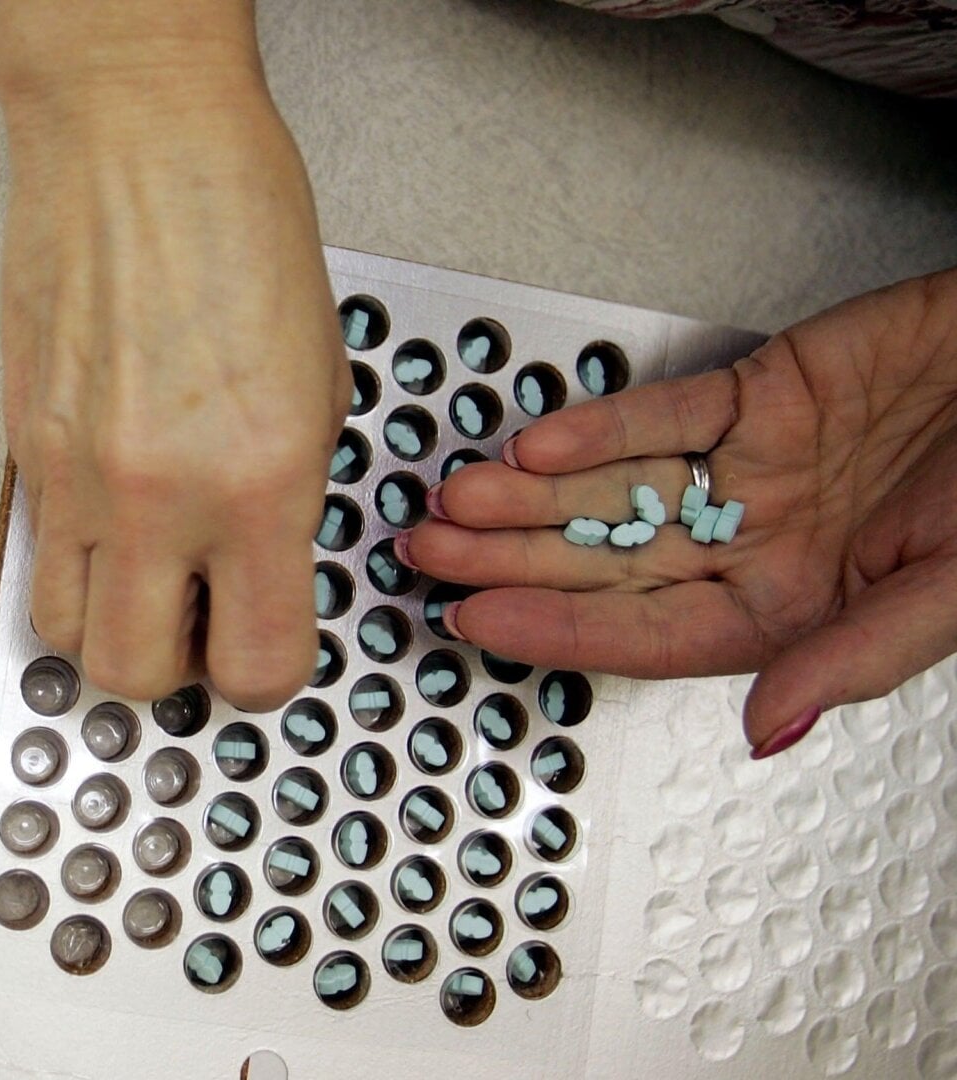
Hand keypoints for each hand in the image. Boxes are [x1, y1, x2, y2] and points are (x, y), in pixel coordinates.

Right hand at [0, 3, 348, 709]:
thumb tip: (266, 561)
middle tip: (199, 627)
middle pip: (136, 676)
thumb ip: (291, 490)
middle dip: (174, 670)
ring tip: (145, 583)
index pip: (255, 663)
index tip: (267, 647)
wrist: (134, 138)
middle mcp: (156, 492)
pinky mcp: (22, 444)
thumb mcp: (319, 374)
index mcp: (259, 479)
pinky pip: (39, 549)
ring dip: (109, 627)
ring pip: (66, 633)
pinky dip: (76, 557)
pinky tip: (111, 510)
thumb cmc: (234, 218)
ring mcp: (74, 473)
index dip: (265, 674)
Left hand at [403, 268, 956, 757]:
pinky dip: (600, 429)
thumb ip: (857, 655)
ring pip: (617, 489)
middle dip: (513, 563)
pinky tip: (535, 446)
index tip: (476, 630)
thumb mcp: (956, 589)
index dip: (561, 636)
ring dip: (531, 498)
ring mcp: (757, 468)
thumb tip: (766, 726)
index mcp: (797, 611)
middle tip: (424, 559)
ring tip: (452, 502)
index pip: (651, 637)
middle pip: (611, 564)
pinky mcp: (764, 391)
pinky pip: (666, 416)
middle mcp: (762, 543)